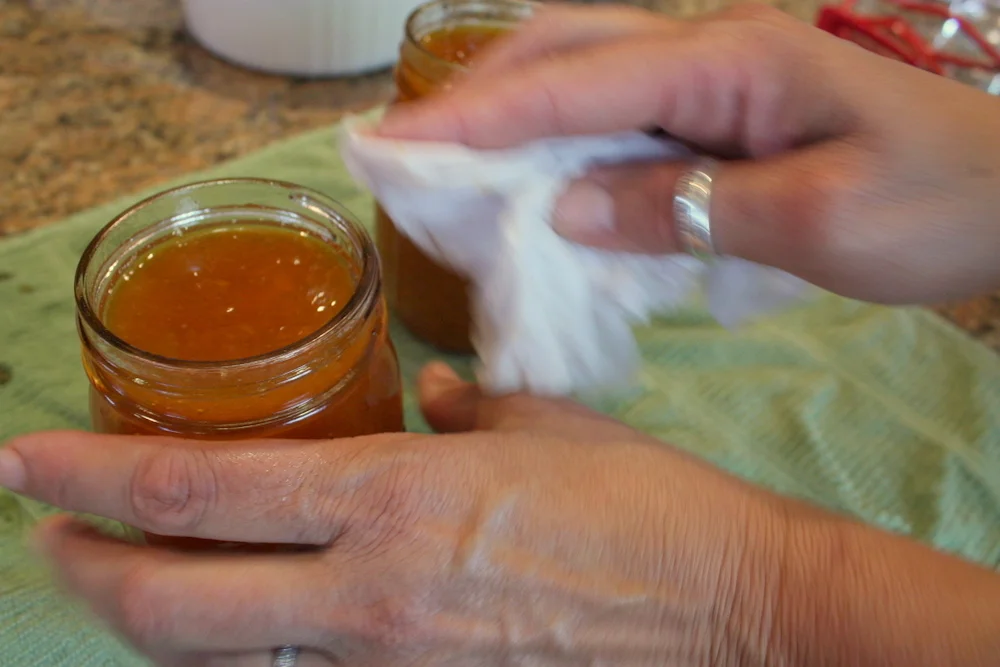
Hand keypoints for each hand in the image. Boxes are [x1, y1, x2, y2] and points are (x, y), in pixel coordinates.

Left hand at [0, 363, 790, 666]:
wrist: (724, 608)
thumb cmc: (640, 500)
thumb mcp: (541, 424)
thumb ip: (464, 407)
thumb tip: (425, 399)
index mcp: (392, 496)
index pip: (192, 493)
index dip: (87, 478)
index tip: (27, 462)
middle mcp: (368, 593)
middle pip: (169, 601)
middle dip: (83, 568)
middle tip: (47, 536)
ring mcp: (388, 665)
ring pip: (226, 656)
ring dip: (161, 618)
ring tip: (134, 578)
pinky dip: (260, 649)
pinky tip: (259, 617)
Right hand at [378, 3, 999, 304]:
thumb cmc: (929, 205)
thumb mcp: (813, 220)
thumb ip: (684, 209)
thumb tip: (566, 210)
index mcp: (730, 60)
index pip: (579, 81)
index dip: (483, 113)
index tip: (402, 140)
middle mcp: (708, 52)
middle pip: (565, 52)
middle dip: (477, 95)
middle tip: (404, 144)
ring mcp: (711, 82)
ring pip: (584, 80)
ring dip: (511, 116)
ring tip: (448, 164)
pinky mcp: (716, 118)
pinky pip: (619, 123)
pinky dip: (562, 148)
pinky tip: (533, 185)